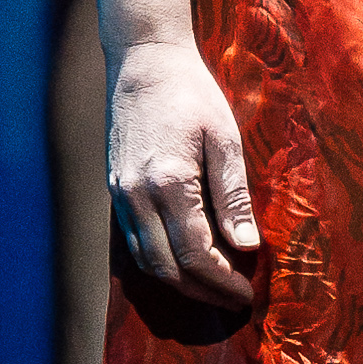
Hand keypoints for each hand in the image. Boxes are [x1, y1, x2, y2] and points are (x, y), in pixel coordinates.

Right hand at [107, 35, 260, 303]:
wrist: (144, 63)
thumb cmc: (191, 94)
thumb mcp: (225, 138)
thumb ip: (233, 195)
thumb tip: (246, 246)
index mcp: (168, 183)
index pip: (196, 255)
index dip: (223, 281)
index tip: (248, 292)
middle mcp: (136, 197)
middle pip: (167, 269)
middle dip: (203, 292)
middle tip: (235, 300)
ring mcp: (120, 196)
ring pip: (146, 262)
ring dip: (181, 283)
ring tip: (215, 287)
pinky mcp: (115, 191)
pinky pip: (134, 243)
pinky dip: (160, 262)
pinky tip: (185, 263)